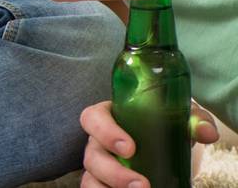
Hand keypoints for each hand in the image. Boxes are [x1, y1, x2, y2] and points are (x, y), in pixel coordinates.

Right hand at [79, 99, 218, 187]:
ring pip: (90, 179)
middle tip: (142, 185)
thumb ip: (194, 120)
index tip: (129, 148)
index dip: (105, 132)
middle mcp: (99, 142)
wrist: (170, 147)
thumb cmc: (168, 126)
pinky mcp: (105, 184)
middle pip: (92, 156)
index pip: (92, 119)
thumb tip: (207, 132)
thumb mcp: (181, 119)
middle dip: (114, 173)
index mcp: (109, 117)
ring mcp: (100, 166)